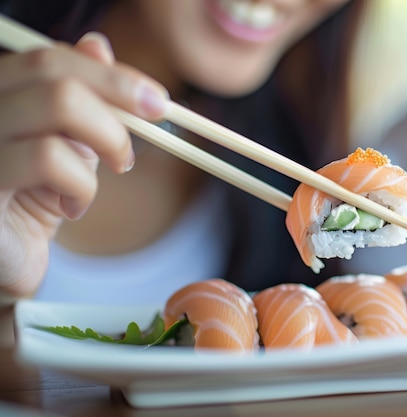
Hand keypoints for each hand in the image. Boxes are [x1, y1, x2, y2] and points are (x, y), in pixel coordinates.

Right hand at [0, 32, 167, 299]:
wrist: (7, 259)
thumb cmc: (32, 199)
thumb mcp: (64, 144)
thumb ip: (80, 101)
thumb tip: (98, 45)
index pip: (50, 58)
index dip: (112, 75)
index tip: (158, 101)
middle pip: (54, 70)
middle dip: (118, 102)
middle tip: (137, 143)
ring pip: (59, 104)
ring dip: (107, 144)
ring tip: (101, 182)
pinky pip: (49, 158)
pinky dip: (82, 185)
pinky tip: (72, 208)